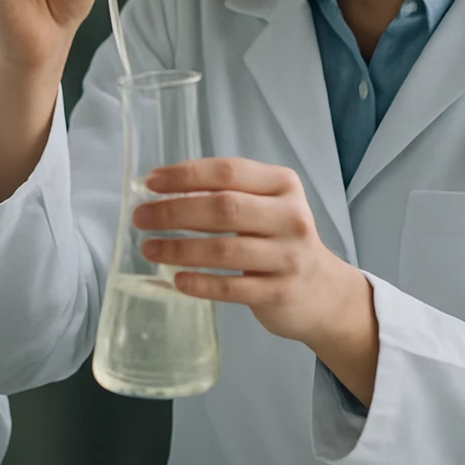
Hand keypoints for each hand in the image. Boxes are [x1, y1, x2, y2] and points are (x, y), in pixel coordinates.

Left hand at [134, 158, 352, 346]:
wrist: (323, 292)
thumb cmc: (280, 240)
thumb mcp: (267, 205)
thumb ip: (228, 192)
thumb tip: (163, 190)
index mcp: (283, 185)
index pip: (228, 172)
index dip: (186, 175)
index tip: (150, 182)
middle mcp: (290, 217)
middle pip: (223, 208)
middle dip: (174, 212)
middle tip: (141, 218)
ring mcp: (288, 257)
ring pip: (224, 250)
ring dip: (178, 249)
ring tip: (149, 249)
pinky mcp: (280, 293)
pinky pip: (231, 288)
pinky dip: (200, 284)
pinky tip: (177, 280)